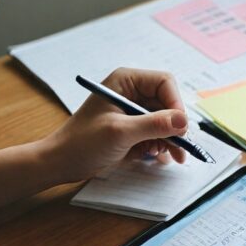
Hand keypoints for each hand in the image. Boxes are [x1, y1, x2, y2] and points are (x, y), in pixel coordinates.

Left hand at [40, 67, 188, 183]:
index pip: (164, 83)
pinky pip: (158, 133)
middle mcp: (132, 92)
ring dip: (172, 139)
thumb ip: (153, 124)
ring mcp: (134, 112)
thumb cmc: (82, 142)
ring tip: (174, 157)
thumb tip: (184, 121)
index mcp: (126, 81)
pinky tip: (161, 158)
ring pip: (166, 121)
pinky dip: (163, 145)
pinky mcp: (134, 129)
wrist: (62, 163)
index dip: (175, 104)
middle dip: (175, 126)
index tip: (180, 128)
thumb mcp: (120, 132)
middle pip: (168, 103)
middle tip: (181, 148)